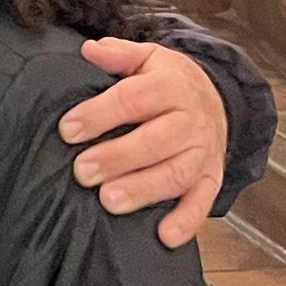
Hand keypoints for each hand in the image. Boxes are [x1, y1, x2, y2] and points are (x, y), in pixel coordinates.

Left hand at [61, 39, 228, 248]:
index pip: (133, 99)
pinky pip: (202, 201)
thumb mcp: (147, 58)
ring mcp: (203, 152)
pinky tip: (164, 235)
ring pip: (176, 173)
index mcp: (170, 87)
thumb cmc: (168, 82)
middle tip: (82, 172)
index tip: (67, 130)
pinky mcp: (211, 178)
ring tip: (109, 201)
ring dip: (143, 190)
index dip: (99, 115)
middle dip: (117, 158)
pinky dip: (186, 220)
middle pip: (155, 141)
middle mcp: (190, 121)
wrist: (219, 99)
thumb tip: (90, 50)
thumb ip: (119, 54)